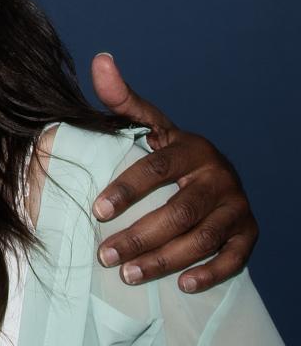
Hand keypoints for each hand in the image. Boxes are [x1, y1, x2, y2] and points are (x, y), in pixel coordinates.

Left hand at [89, 52, 257, 293]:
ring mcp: (236, 206)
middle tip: (106, 255)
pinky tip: (184, 285)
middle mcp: (219, 176)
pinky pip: (234, 258)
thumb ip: (122, 100)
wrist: (213, 175)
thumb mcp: (149, 126)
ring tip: (129, 274)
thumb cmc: (169, 153)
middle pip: (180, 211)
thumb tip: (101, 60)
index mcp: (191, 148)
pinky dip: (210, 273)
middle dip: (140, 236)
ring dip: (165, 260)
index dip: (127, 190)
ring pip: (202, 238)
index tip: (97, 211)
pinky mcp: (248, 233)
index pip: (157, 169)